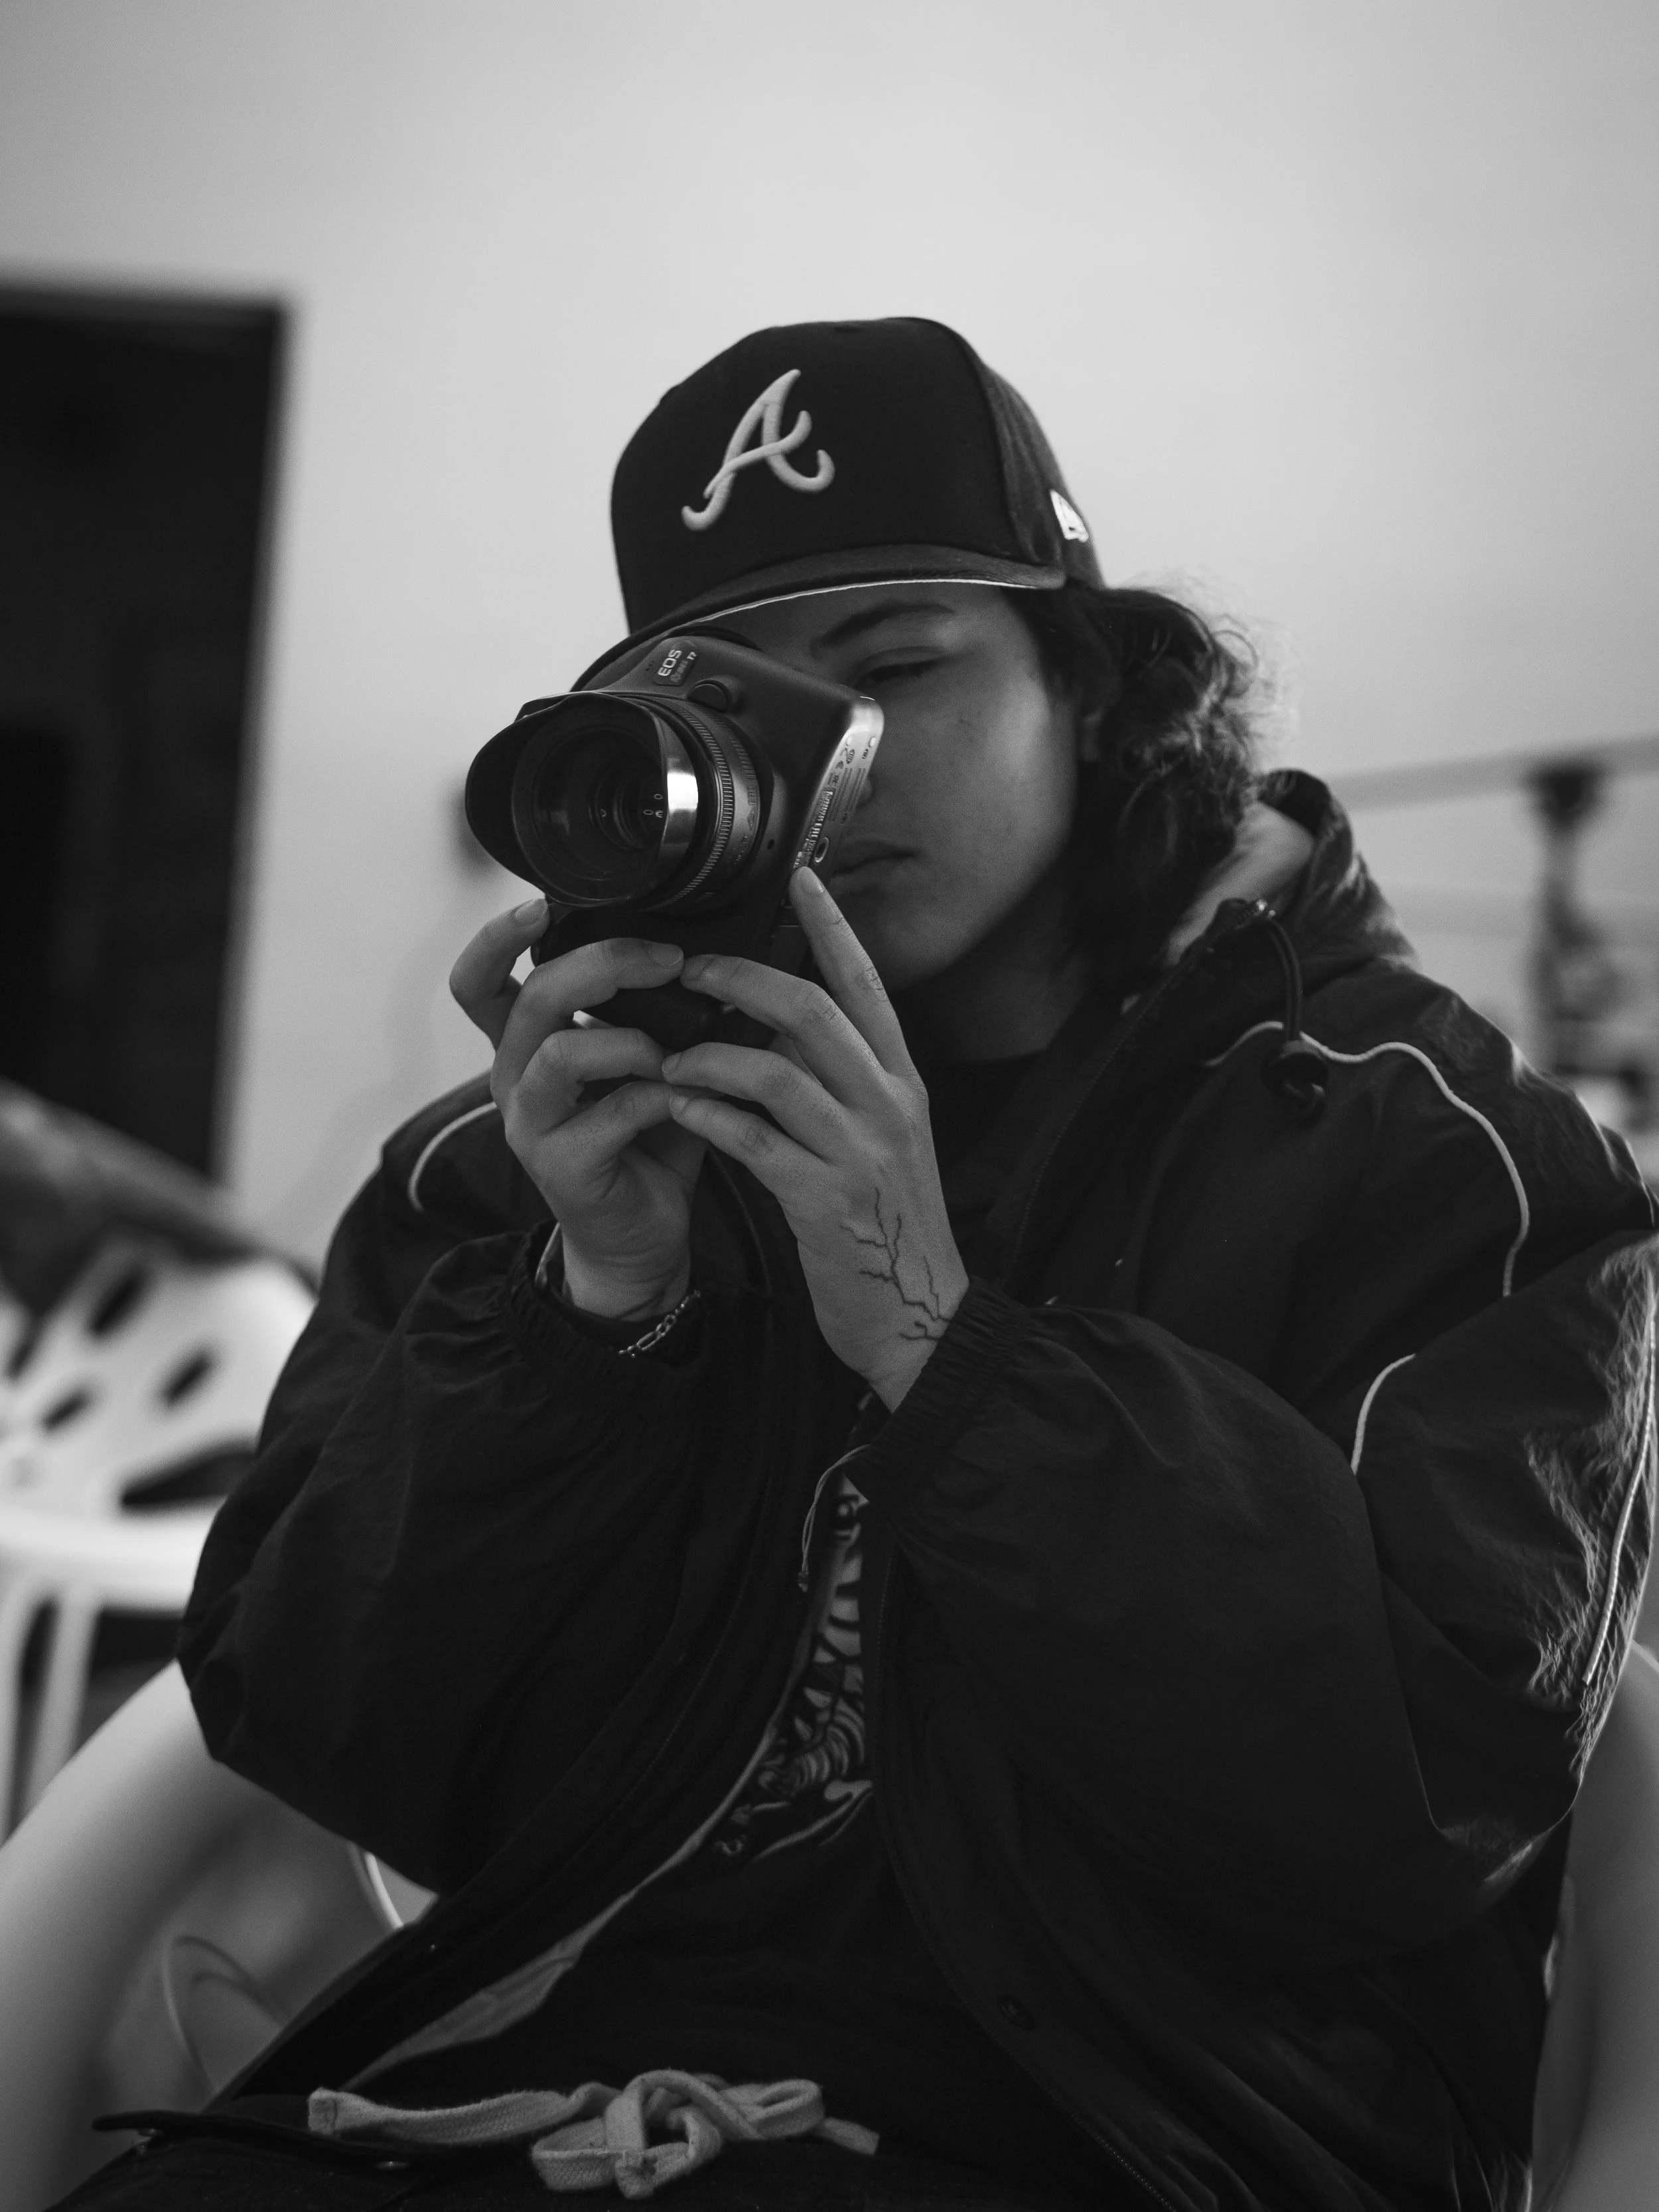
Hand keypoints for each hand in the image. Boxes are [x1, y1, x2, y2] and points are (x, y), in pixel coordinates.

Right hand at [449, 900, 704, 1317]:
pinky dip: (658, 1095)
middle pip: (533, 996)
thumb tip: (708, 944)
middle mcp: (514, 1076)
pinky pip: (609, 1112)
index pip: (480, 979)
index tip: (543, 902)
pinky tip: (689, 1098)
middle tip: (668, 960)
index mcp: (525, 1043)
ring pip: (561, 1052)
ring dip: (632, 1039)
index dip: (498, 937)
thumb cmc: (646, 1139)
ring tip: (678, 1050)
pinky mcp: (561, 1166)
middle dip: (604, 965)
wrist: (641, 1238)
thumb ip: (655, 1010)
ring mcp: (530, 1123)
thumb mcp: (645, 1061)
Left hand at [661, 870, 965, 1407]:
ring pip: (775, 1072)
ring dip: (710, 1057)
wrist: (919, 1320)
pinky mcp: (824, 1201)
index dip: (833, 929)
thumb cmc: (887, 1227)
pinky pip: (753, 1141)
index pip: (868, 987)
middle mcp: (888, 1106)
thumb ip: (842, 1083)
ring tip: (669, 1056)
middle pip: (815, 1012)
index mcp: (903, 1083)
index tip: (798, 880)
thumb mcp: (881, 1141)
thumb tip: (777, 1027)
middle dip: (745, 981)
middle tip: (691, 970)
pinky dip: (709, 1118)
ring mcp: (860, 1152)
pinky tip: (678, 1110)